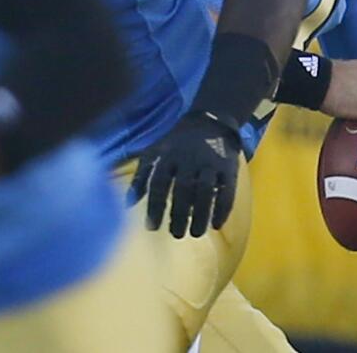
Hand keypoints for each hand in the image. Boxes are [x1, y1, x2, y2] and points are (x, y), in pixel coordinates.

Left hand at [128, 112, 242, 237]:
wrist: (209, 122)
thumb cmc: (175, 143)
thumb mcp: (154, 153)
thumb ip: (141, 177)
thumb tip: (127, 204)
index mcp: (167, 155)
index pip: (158, 183)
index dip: (154, 206)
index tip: (152, 228)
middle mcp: (188, 158)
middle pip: (183, 189)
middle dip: (179, 214)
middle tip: (176, 234)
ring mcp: (210, 162)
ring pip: (205, 191)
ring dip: (201, 215)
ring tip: (195, 233)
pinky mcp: (228, 167)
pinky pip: (228, 190)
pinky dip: (222, 209)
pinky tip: (216, 225)